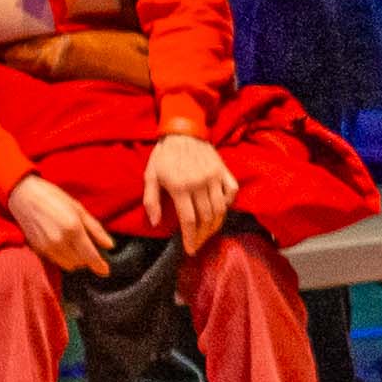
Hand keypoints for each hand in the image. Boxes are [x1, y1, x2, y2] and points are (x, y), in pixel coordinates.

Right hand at [5, 173, 113, 277]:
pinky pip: (56, 261)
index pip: (90, 256)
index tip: (105, 271)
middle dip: (87, 258)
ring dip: (76, 260)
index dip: (99, 266)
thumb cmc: (54, 198)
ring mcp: (46, 247)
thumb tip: (110, 246)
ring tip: (75, 244)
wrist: (24, 196)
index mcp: (73, 229)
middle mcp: (59, 241)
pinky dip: (63, 257)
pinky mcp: (37, 249)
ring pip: (68, 265)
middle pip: (80, 263)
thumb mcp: (79, 209)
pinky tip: (62, 244)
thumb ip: (96, 229)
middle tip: (88, 246)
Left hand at [141, 134, 238, 252]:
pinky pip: (231, 191)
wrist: (183, 132)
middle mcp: (199, 184)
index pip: (189, 220)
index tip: (190, 249)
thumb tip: (156, 223)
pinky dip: (229, 203)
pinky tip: (221, 209)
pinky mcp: (223, 171)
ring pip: (221, 208)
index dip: (190, 237)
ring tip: (209, 232)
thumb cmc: (163, 156)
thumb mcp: (150, 176)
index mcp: (180, 187)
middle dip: (203, 235)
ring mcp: (214, 177)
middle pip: (206, 217)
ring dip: (216, 224)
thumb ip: (151, 201)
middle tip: (198, 243)